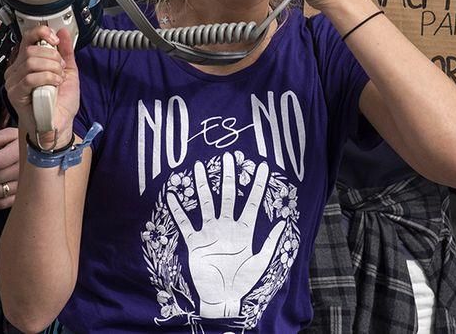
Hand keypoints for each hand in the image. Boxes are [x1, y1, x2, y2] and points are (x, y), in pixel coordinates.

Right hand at [4, 26, 80, 147]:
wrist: (59, 123)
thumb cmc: (60, 101)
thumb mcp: (68, 71)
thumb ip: (65, 52)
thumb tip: (63, 32)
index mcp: (28, 61)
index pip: (27, 38)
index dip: (41, 33)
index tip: (55, 40)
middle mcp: (17, 69)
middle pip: (30, 49)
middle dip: (51, 56)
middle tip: (60, 68)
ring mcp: (14, 82)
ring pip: (30, 62)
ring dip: (51, 68)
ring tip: (58, 78)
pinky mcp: (15, 93)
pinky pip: (30, 78)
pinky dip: (47, 78)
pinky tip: (54, 85)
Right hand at [167, 153, 284, 318]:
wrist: (223, 298)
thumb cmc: (244, 281)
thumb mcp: (261, 262)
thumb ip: (271, 242)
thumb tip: (283, 222)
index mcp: (245, 230)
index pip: (252, 201)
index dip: (258, 184)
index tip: (262, 165)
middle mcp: (227, 226)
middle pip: (227, 195)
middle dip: (228, 176)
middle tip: (228, 156)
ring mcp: (210, 232)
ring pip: (206, 203)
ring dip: (202, 185)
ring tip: (198, 166)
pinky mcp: (195, 242)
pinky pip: (185, 223)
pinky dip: (178, 210)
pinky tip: (173, 195)